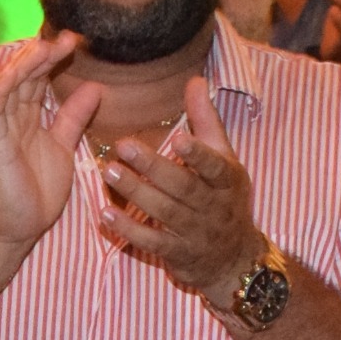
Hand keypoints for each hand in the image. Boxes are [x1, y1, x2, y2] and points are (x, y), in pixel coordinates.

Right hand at [0, 34, 97, 276]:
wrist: (18, 228)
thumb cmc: (36, 193)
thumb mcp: (64, 147)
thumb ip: (73, 117)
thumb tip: (95, 87)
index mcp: (28, 119)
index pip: (38, 80)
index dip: (53, 61)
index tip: (75, 43)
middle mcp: (12, 118)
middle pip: (25, 77)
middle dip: (44, 56)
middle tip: (67, 37)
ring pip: (9, 85)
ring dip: (26, 64)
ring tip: (46, 47)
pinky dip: (5, 85)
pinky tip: (20, 69)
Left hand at [100, 86, 262, 303]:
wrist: (234, 258)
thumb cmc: (224, 198)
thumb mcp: (224, 159)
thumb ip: (206, 121)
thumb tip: (195, 80)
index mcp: (226, 179)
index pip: (214, 166)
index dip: (197, 154)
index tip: (177, 138)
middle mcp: (213, 206)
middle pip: (183, 187)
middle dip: (153, 167)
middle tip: (123, 146)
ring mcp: (196, 233)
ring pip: (165, 213)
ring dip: (136, 193)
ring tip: (108, 172)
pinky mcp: (178, 253)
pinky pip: (152, 242)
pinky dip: (129, 230)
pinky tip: (106, 215)